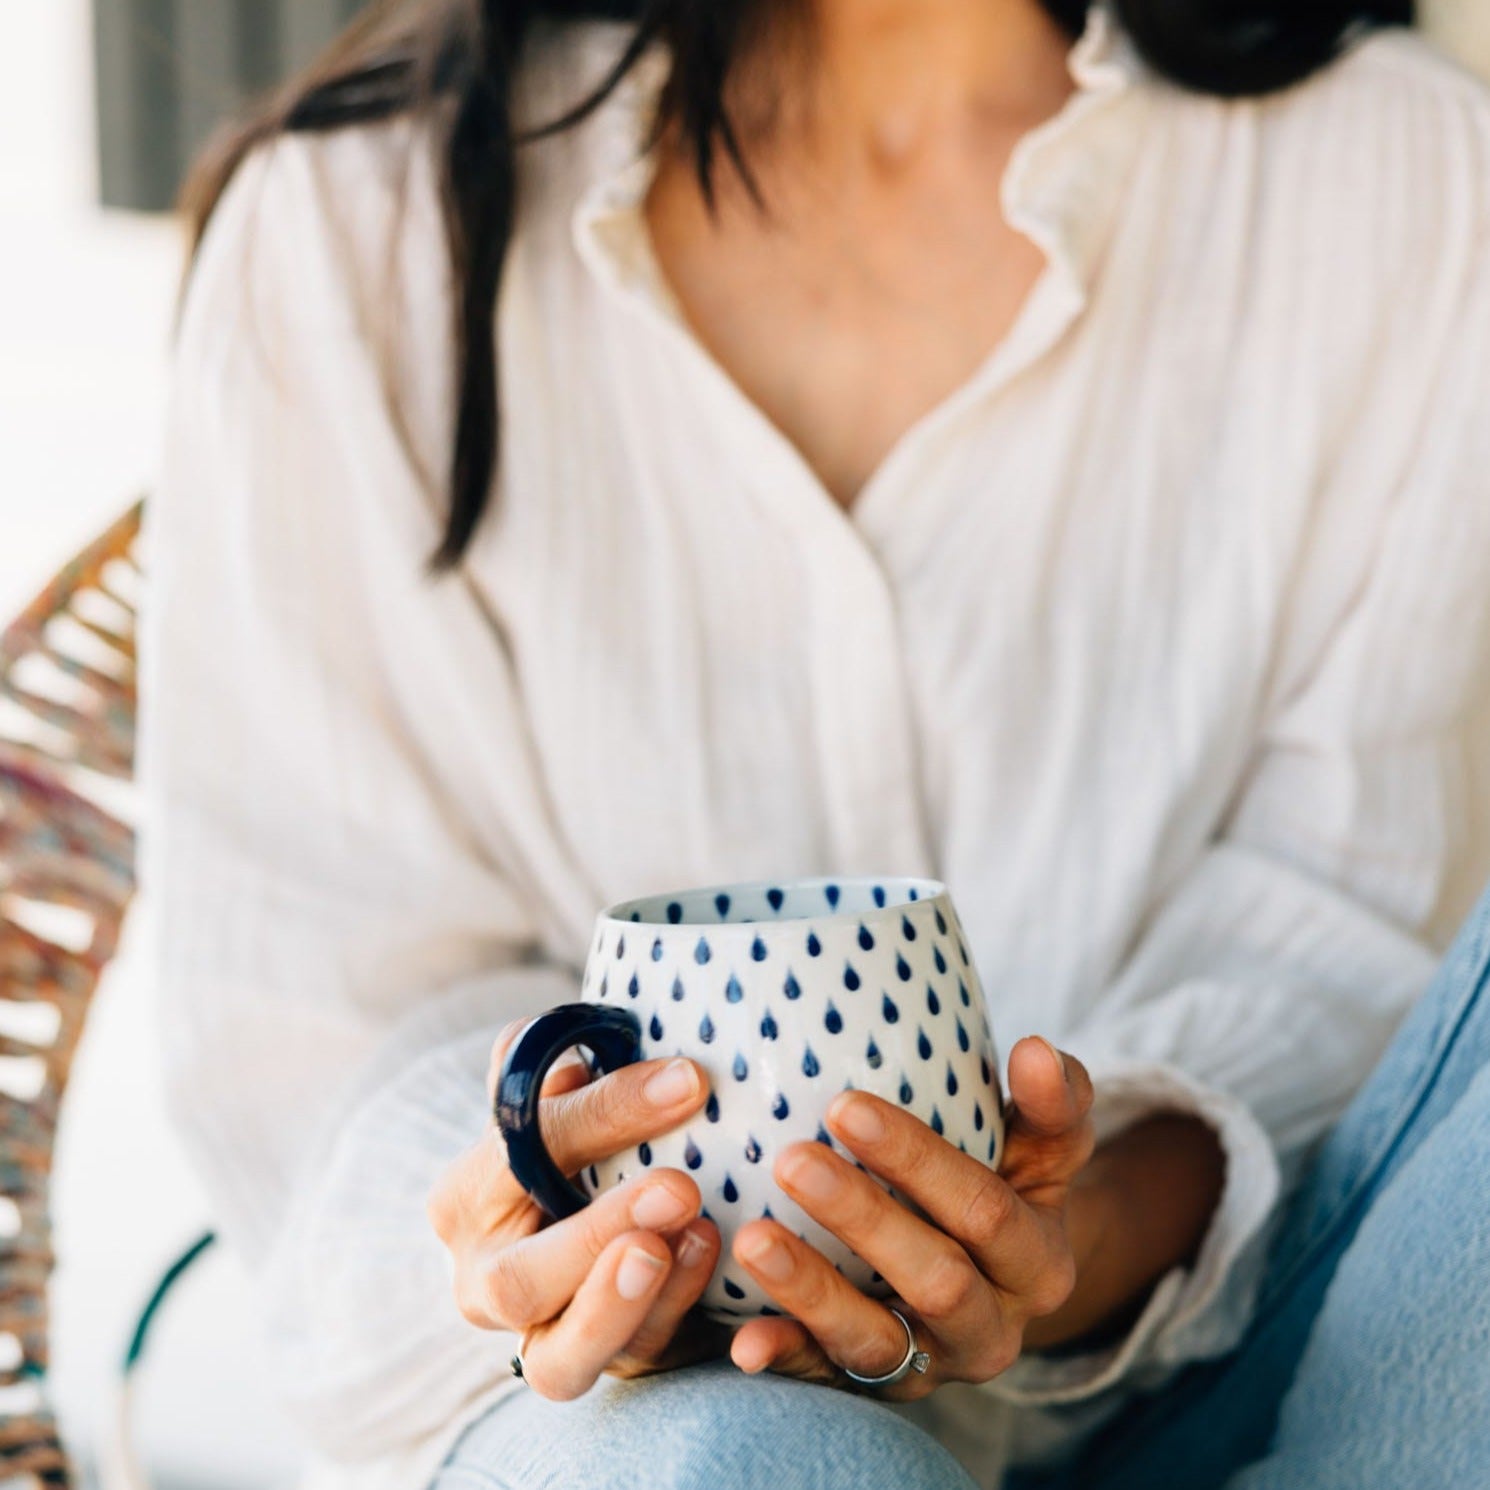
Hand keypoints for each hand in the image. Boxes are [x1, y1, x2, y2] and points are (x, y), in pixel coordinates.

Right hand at [426, 1021, 727, 1399]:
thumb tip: (571, 1063)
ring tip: (693, 1238)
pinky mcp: (600, 1365)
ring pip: (559, 1359)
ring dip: (627, 1303)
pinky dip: (672, 1314)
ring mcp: (538, 1338)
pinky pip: (628, 1362)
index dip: (600, 1116)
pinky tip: (712, 1258)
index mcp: (466, 1197)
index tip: (686, 1081)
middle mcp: (485, 1282)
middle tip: (679, 1187)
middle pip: (519, 1281)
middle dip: (598, 1235)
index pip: (518, 1154)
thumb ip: (556, 1078)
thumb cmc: (570, 1141)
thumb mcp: (559, 1097)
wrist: (578, 1212)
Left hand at [727, 1035, 1094, 1397]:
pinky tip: (743, 1341)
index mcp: (1038, 1264)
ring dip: (812, 1293)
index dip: (917, 1161)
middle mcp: (993, 1329)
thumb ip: (1051, 1103)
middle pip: (934, 1279)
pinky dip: (787, 1360)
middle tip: (791, 1160)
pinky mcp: (877, 1389)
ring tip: (751, 1240)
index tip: (843, 1106)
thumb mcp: (1045, 1149)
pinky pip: (828, 1382)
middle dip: (861, 1218)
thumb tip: (1038, 1049)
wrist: (998, 1286)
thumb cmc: (1010, 1185)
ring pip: (876, 1341)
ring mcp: (932, 1367)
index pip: (983, 1210)